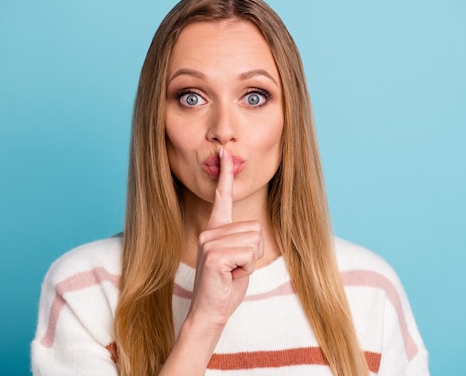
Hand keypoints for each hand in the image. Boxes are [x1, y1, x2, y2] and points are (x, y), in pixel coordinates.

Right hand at [188, 147, 263, 330]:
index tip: (226, 153)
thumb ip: (242, 242)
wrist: (210, 311)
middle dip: (255, 253)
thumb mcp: (238, 259)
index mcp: (216, 230)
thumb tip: (253, 233)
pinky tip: (231, 276)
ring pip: (255, 242)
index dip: (225, 175)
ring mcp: (210, 242)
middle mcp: (210, 232)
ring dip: (251, 262)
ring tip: (233, 272)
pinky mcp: (214, 255)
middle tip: (236, 267)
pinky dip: (247, 269)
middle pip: (256, 229)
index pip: (222, 197)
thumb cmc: (226, 286)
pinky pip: (249, 255)